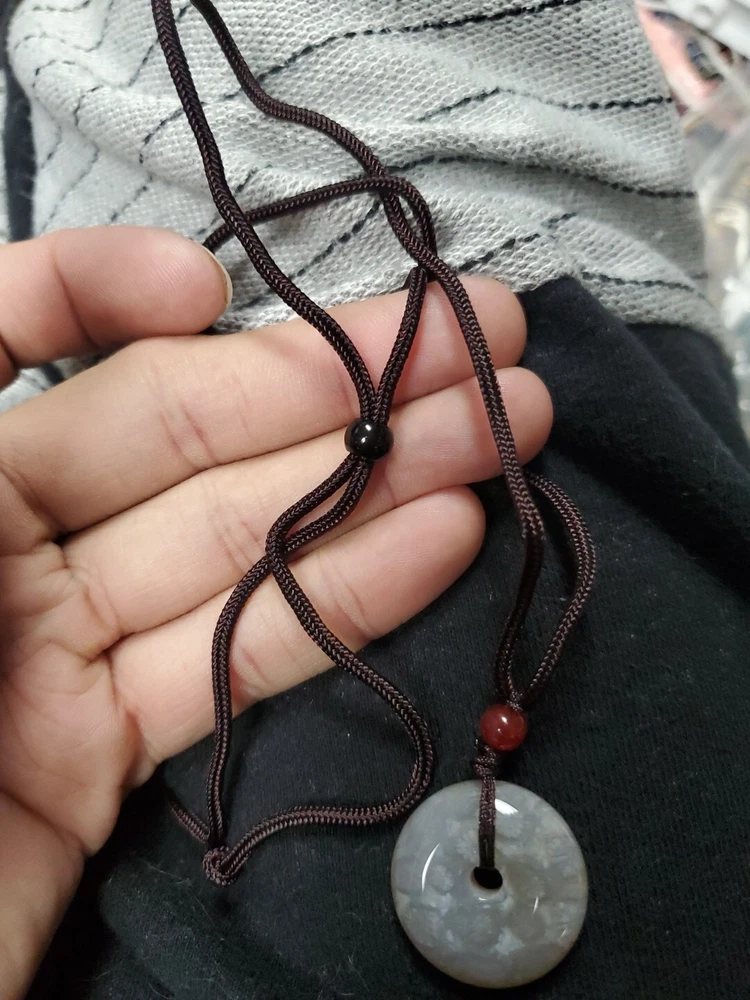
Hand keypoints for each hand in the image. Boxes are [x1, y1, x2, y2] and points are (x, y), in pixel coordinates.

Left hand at [0, 227, 550, 996]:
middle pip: (181, 435)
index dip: (102, 287)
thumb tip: (173, 284)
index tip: (210, 286)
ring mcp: (54, 650)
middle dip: (333, 382)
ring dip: (375, 485)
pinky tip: (443, 536)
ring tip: (500, 427)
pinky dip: (342, 604)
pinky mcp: (100, 756)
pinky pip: (235, 662)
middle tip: (477, 338)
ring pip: (237, 546)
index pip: (11, 331)